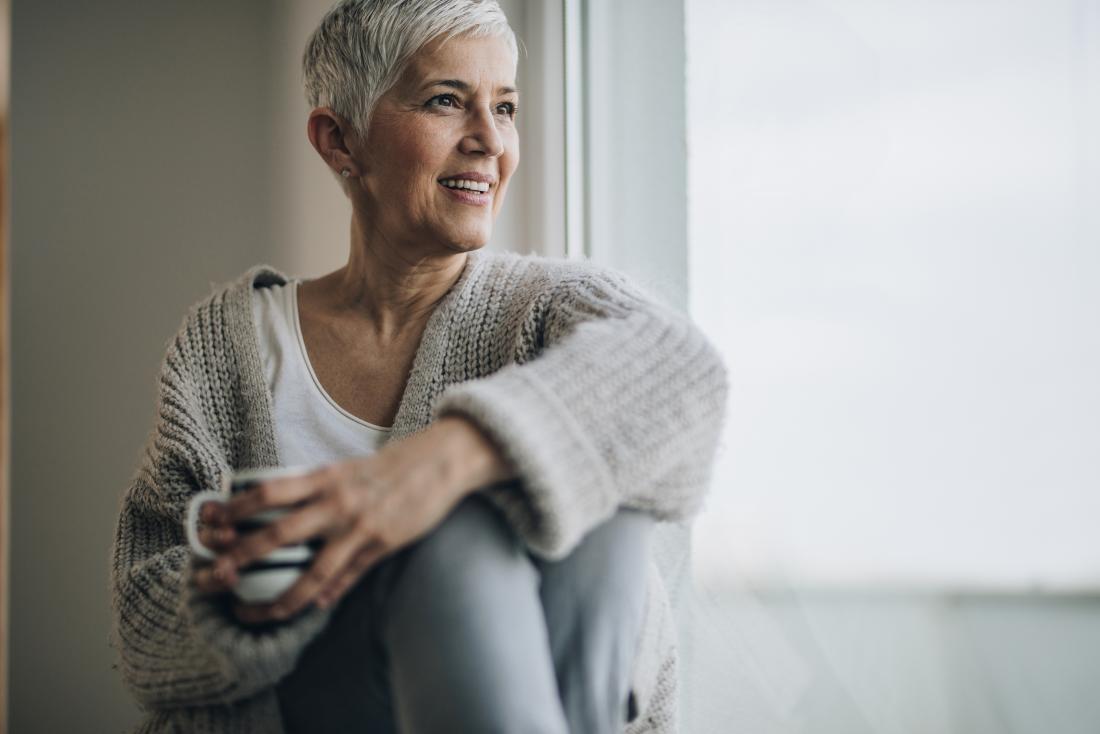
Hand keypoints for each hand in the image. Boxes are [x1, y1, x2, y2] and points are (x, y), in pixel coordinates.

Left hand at [204, 416, 513, 623]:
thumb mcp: (347, 468)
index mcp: (325, 477)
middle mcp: (337, 501)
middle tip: (214, 577)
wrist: (441, 459)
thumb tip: (282, 508)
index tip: (211, 525)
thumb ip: (315, 489)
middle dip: (241, 558)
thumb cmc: (392, 464)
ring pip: (313, 571)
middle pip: (278, 533)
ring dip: (283, 597)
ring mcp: (360, 526)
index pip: (268, 492)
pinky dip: (329, 595)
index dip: (235, 509)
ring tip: (261, 614)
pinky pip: (349, 577)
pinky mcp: (383, 545)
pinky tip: (314, 608)